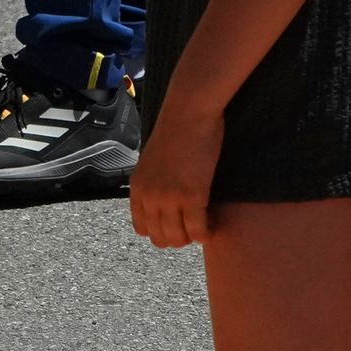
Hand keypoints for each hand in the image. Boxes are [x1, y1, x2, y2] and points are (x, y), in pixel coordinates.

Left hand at [129, 98, 218, 247]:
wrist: (188, 113)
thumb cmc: (175, 131)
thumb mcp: (152, 161)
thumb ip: (153, 182)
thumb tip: (162, 201)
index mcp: (137, 187)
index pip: (142, 228)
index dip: (160, 231)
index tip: (175, 226)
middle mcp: (149, 196)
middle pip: (160, 238)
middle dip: (178, 238)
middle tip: (193, 229)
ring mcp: (169, 198)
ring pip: (178, 238)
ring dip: (192, 238)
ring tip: (204, 228)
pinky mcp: (192, 196)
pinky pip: (198, 230)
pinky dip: (206, 234)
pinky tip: (213, 228)